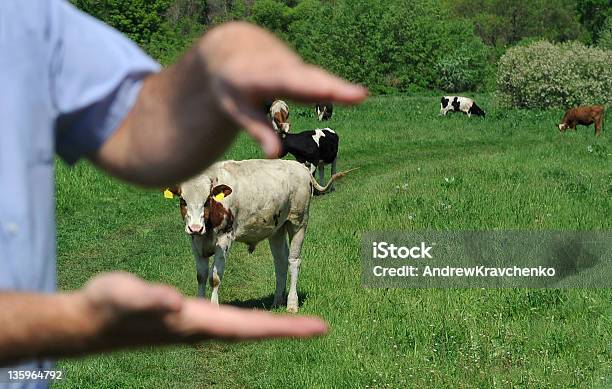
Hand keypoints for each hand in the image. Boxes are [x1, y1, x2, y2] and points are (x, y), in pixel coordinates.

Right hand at [79, 272, 326, 349]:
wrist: (91, 322)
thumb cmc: (107, 306)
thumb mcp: (123, 295)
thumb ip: (147, 299)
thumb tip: (175, 303)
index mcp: (195, 322)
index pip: (247, 326)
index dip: (282, 327)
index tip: (314, 328)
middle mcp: (201, 329)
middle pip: (253, 331)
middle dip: (287, 329)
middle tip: (321, 328)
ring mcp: (196, 328)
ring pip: (243, 330)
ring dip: (272, 328)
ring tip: (298, 327)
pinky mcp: (189, 323)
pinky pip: (230, 325)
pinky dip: (251, 324)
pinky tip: (257, 323)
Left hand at [198, 22, 367, 156]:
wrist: (233, 48)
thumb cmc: (233, 85)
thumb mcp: (237, 109)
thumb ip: (258, 130)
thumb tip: (274, 155)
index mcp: (260, 77)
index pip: (288, 85)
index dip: (307, 89)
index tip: (324, 93)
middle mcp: (281, 67)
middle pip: (310, 79)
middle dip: (333, 86)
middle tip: (360, 95)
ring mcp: (293, 65)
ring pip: (318, 78)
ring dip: (339, 87)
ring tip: (361, 95)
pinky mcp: (300, 68)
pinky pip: (319, 78)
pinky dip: (335, 87)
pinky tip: (355, 94)